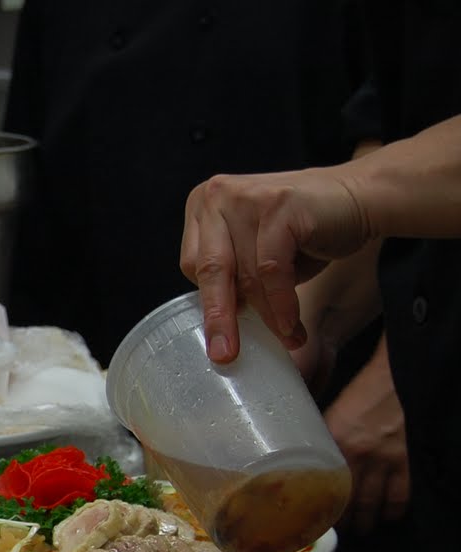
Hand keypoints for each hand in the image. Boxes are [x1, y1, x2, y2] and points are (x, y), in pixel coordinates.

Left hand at [180, 168, 372, 362]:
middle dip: (219, 318)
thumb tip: (219, 332)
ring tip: (286, 337)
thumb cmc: (304, 234)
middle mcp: (218, 195)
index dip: (210, 301)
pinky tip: (291, 325)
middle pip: (210, 270)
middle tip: (224, 356)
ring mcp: (247, 197)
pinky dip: (282, 303)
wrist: (360, 198)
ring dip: (267, 314)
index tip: (220, 335)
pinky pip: (272, 269)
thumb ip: (234, 280)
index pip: (192, 265)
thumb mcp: (256, 257)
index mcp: (203, 205)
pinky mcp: (278, 205)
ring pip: (247, 274)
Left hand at [324, 338, 408, 533]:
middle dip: (343, 522)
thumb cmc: (358, 392)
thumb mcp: (329, 414)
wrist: (393, 377)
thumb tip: (299, 457)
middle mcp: (357, 456)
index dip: (317, 507)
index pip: (321, 486)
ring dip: (367, 521)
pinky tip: (389, 517)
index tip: (311, 520)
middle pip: (348, 501)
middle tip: (339, 533)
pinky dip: (395, 510)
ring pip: (374, 502)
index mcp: (332, 444)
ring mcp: (384, 460)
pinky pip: (401, 493)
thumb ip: (319, 438)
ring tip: (362, 530)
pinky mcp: (406, 459)